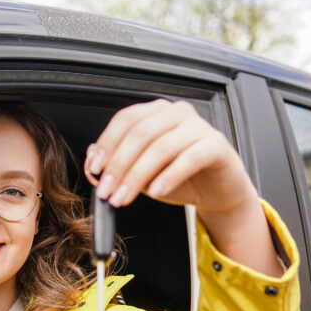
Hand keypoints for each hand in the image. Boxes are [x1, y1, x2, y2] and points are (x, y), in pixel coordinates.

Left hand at [85, 99, 282, 276]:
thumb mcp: (143, 175)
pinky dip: (169, 176)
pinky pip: (189, 158)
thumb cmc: (181, 178)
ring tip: (125, 197)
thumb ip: (118, 165)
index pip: (126, 120)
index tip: (95, 169)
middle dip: (119, 166)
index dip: (107, 144)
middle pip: (140, 133)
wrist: (218, 192)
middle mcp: (177, 113)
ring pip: (160, 147)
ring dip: (137, 176)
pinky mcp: (216, 145)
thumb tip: (91, 160)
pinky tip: (157, 192)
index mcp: (156, 113)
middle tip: (108, 191)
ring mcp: (198, 127)